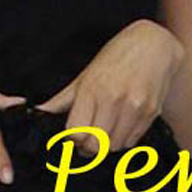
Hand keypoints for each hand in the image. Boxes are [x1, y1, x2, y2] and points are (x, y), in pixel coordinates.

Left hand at [34, 19, 185, 155]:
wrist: (153, 44)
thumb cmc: (116, 57)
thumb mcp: (84, 75)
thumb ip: (61, 100)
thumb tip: (38, 113)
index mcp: (92, 89)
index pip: (76, 133)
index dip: (71, 140)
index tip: (73, 135)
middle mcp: (114, 100)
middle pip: (95, 146)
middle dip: (88, 148)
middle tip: (87, 139)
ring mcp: (135, 108)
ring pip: (114, 147)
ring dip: (106, 145)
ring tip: (105, 130)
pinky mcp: (151, 113)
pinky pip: (132, 142)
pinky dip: (123, 140)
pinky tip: (120, 124)